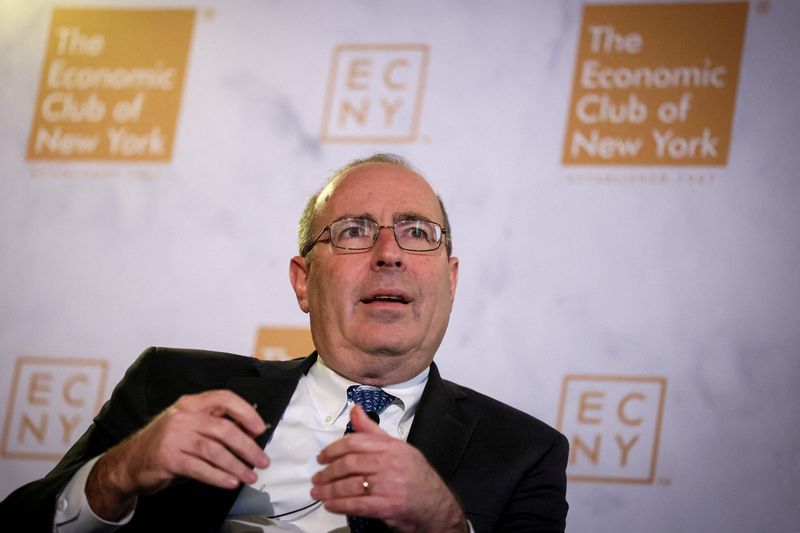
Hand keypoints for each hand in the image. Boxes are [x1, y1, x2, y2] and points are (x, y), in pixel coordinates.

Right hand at [86, 390, 269, 520]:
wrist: (130, 461)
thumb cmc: (168, 442)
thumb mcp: (190, 425)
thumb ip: (215, 424)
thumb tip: (251, 432)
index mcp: (192, 404)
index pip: (224, 398)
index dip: (246, 412)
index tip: (260, 428)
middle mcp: (183, 417)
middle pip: (224, 429)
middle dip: (247, 447)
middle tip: (261, 460)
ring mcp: (174, 437)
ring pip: (214, 451)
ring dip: (236, 465)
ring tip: (249, 476)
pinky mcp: (167, 459)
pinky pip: (200, 468)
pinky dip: (218, 477)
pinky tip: (230, 482)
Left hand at [311, 404, 467, 532]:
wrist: (437, 505)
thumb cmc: (415, 476)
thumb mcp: (397, 448)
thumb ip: (372, 431)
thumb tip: (355, 410)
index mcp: (392, 447)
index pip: (356, 442)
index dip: (333, 449)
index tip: (321, 457)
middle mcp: (391, 463)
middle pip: (350, 464)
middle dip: (328, 472)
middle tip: (317, 477)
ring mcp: (390, 485)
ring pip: (351, 485)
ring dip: (329, 490)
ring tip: (318, 492)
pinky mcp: (389, 506)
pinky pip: (358, 505)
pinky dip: (340, 505)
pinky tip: (330, 505)